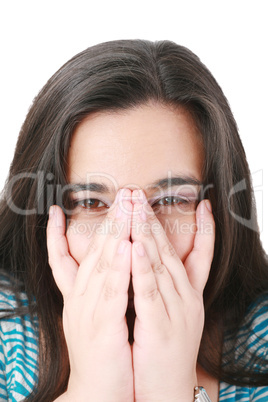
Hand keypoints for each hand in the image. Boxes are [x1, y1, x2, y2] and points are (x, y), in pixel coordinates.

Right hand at [47, 189, 133, 401]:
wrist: (97, 391)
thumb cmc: (103, 350)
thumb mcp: (97, 313)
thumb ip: (103, 287)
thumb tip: (114, 262)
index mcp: (80, 293)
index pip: (84, 251)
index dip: (93, 224)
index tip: (99, 201)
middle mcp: (81, 296)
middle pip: (95, 250)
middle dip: (111, 219)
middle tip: (123, 192)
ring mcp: (88, 309)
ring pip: (102, 264)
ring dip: (115, 234)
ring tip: (126, 209)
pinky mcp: (101, 326)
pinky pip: (111, 292)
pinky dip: (118, 267)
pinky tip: (126, 247)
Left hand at [131, 190, 214, 401]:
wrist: (166, 392)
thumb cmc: (164, 351)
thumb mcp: (174, 314)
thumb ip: (167, 286)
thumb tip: (157, 262)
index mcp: (189, 295)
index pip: (199, 255)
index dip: (203, 229)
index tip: (203, 204)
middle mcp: (186, 298)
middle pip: (170, 252)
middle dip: (154, 221)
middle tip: (141, 196)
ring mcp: (176, 312)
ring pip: (160, 266)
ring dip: (148, 236)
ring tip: (137, 211)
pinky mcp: (159, 327)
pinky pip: (149, 292)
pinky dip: (142, 267)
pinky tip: (134, 246)